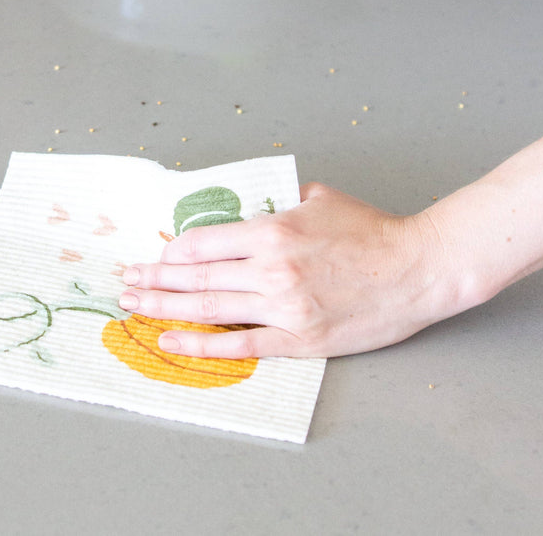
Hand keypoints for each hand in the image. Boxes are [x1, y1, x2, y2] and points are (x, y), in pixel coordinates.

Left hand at [119, 183, 448, 358]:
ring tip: (134, 309)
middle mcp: (271, 268)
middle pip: (195, 277)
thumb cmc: (370, 230)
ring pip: (209, 309)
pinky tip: (172, 342)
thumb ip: (273, 203)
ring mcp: (284, 306)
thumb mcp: (317, 198)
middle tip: (125, 284)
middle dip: (153, 281)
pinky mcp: (299, 338)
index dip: (171, 252)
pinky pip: (239, 344)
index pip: (202, 242)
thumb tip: (238, 211)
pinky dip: (201, 344)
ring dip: (164, 309)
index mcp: (272, 230)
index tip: (154, 257)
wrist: (417, 268)